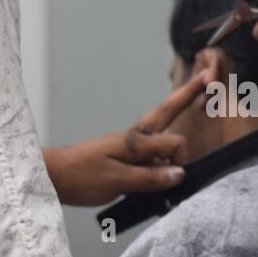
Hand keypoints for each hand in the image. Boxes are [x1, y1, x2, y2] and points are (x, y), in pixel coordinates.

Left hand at [42, 72, 207, 206]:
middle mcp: (135, 139)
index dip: (180, 161)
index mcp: (135, 141)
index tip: (176, 176)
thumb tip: (180, 173)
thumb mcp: (116, 179)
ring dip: (176, 121)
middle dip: (187, 94)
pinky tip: (165, 161)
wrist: (50, 177)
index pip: (174, 144)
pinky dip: (161, 154)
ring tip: (195, 90)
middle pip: (168, 111)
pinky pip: (150, 153)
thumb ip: (149, 178)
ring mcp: (129, 146)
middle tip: (207, 76)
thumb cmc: (79, 176)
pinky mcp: (123, 158)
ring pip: (161, 131)